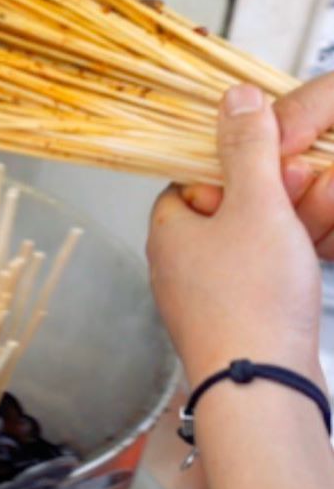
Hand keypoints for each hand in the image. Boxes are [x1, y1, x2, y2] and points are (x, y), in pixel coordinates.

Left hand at [147, 84, 323, 385]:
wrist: (264, 390)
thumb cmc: (251, 302)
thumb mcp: (255, 206)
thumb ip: (249, 150)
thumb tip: (235, 99)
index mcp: (170, 227)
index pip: (195, 173)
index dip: (240, 160)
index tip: (279, 154)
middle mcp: (180, 262)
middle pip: (231, 206)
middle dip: (278, 192)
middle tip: (309, 186)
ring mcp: (208, 294)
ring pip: (256, 242)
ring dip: (295, 224)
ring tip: (321, 219)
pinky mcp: (240, 320)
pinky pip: (268, 275)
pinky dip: (295, 260)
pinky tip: (318, 254)